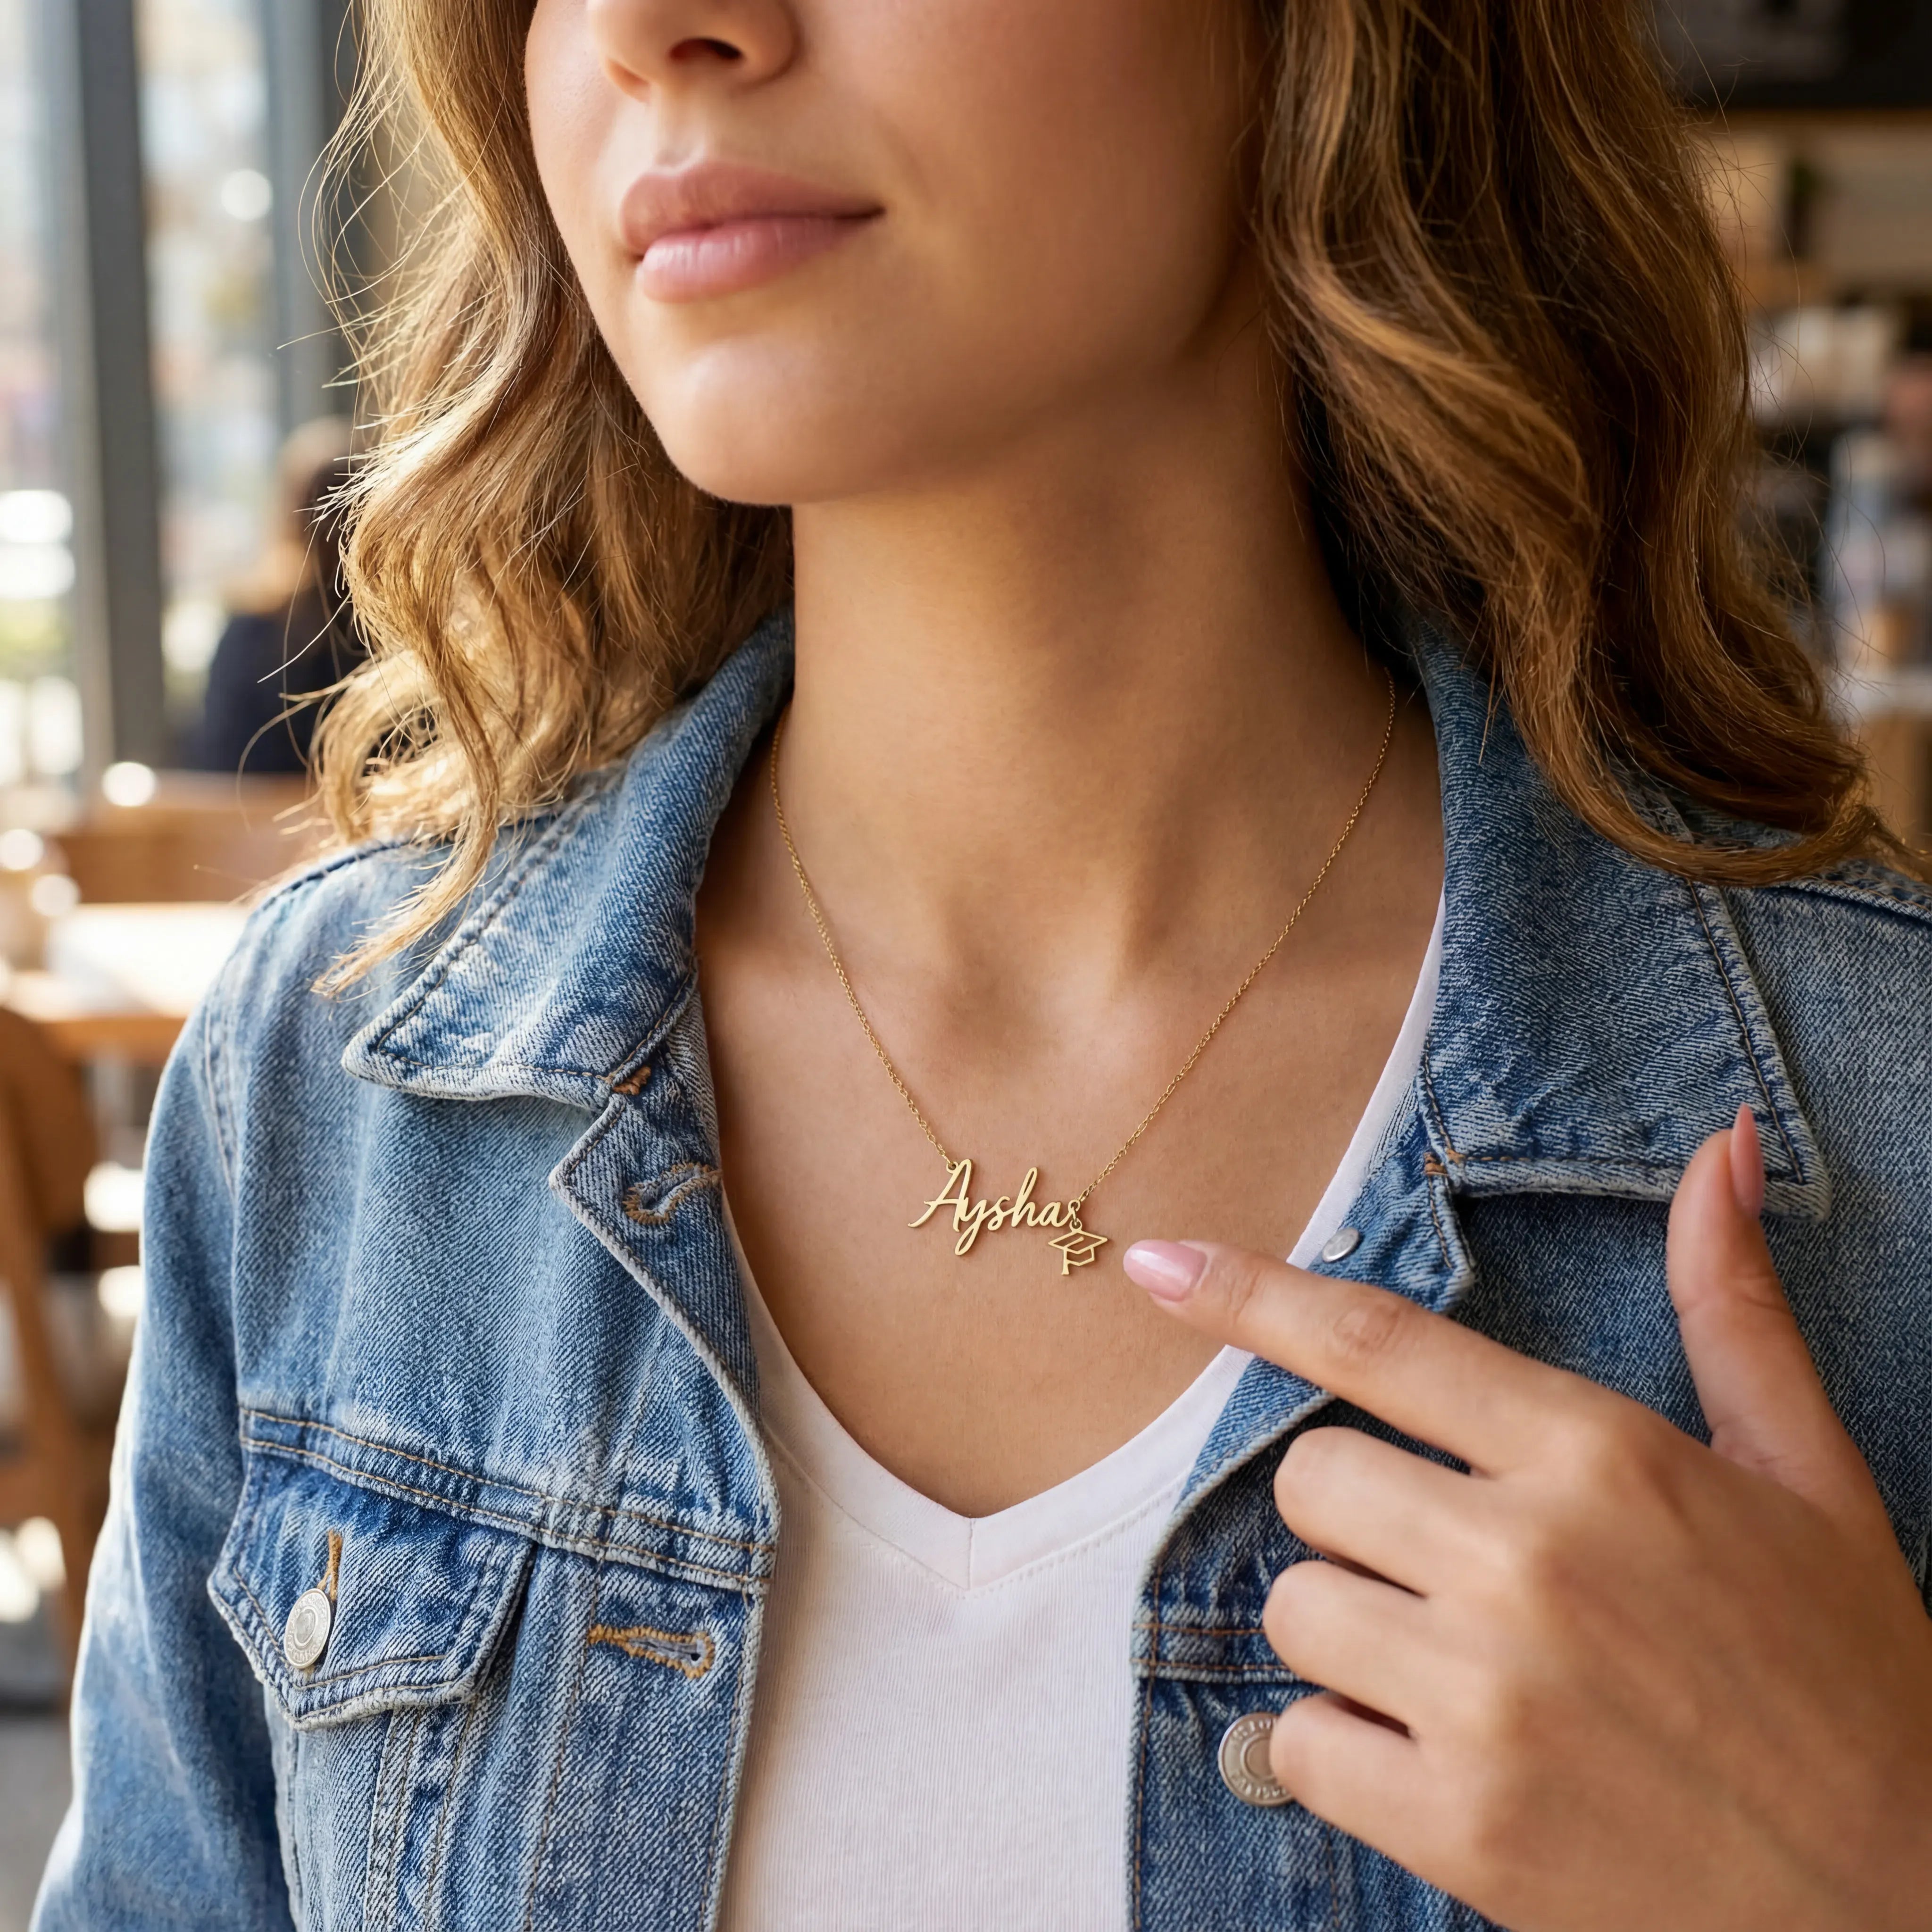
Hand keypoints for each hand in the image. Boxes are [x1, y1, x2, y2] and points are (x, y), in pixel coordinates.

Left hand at [1122, 1109, 1931, 1931]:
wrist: (1907, 1908)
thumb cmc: (1849, 1678)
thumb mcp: (1805, 1478)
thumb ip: (1731, 1309)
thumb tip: (1717, 1149)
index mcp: (1601, 1456)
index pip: (1376, 1340)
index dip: (1249, 1294)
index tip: (1154, 1262)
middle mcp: (1529, 1559)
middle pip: (1312, 1480)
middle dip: (1364, 1521)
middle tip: (1463, 1576)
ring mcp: (1488, 1697)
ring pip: (1294, 1609)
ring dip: (1355, 1640)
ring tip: (1471, 1680)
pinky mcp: (1461, 1825)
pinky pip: (1297, 1743)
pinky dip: (1348, 1754)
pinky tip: (1452, 1766)